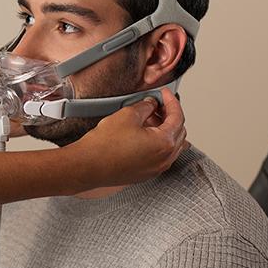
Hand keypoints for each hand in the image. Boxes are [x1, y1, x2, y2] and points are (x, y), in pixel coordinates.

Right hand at [66, 87, 186, 187]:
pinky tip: (144, 134)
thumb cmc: (105, 146)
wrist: (89, 166)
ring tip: (149, 118)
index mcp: (164, 143)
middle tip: (158, 104)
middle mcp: (165, 159)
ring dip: (165, 129)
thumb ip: (145, 106)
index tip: (165, 94)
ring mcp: (156, 168)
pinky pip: (161, 156)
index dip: (172, 101)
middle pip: (178, 132)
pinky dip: (158, 143)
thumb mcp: (128, 115)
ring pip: (171, 145)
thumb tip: (151, 104)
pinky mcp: (146, 173)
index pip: (177, 117)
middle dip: (170, 115)